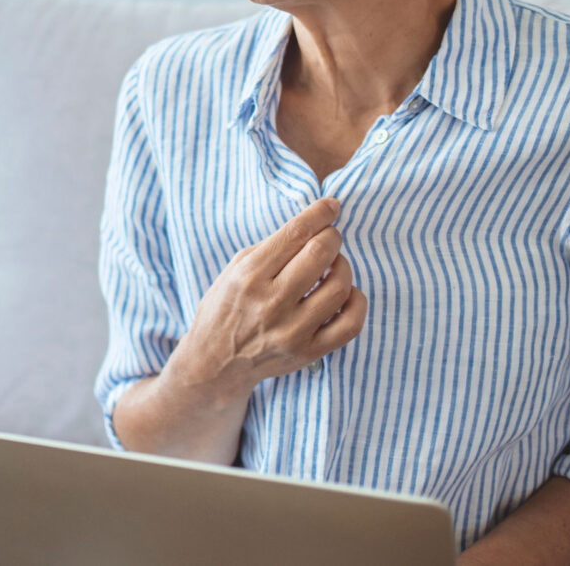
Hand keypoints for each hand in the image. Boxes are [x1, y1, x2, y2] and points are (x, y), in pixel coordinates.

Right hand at [163, 196, 366, 396]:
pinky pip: (350, 323)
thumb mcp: (234, 270)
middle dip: (331, 237)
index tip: (332, 205)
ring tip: (332, 267)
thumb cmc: (225, 309)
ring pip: (340, 286)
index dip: (321, 213)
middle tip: (328, 238)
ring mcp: (291, 331)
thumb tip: (314, 225)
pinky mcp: (308, 352)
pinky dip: (355, 301)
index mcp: (249, 276)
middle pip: (321, 253)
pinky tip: (344, 295)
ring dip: (342, 267)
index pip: (296, 233)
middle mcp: (271, 303)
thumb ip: (272, 248)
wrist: (214, 364)